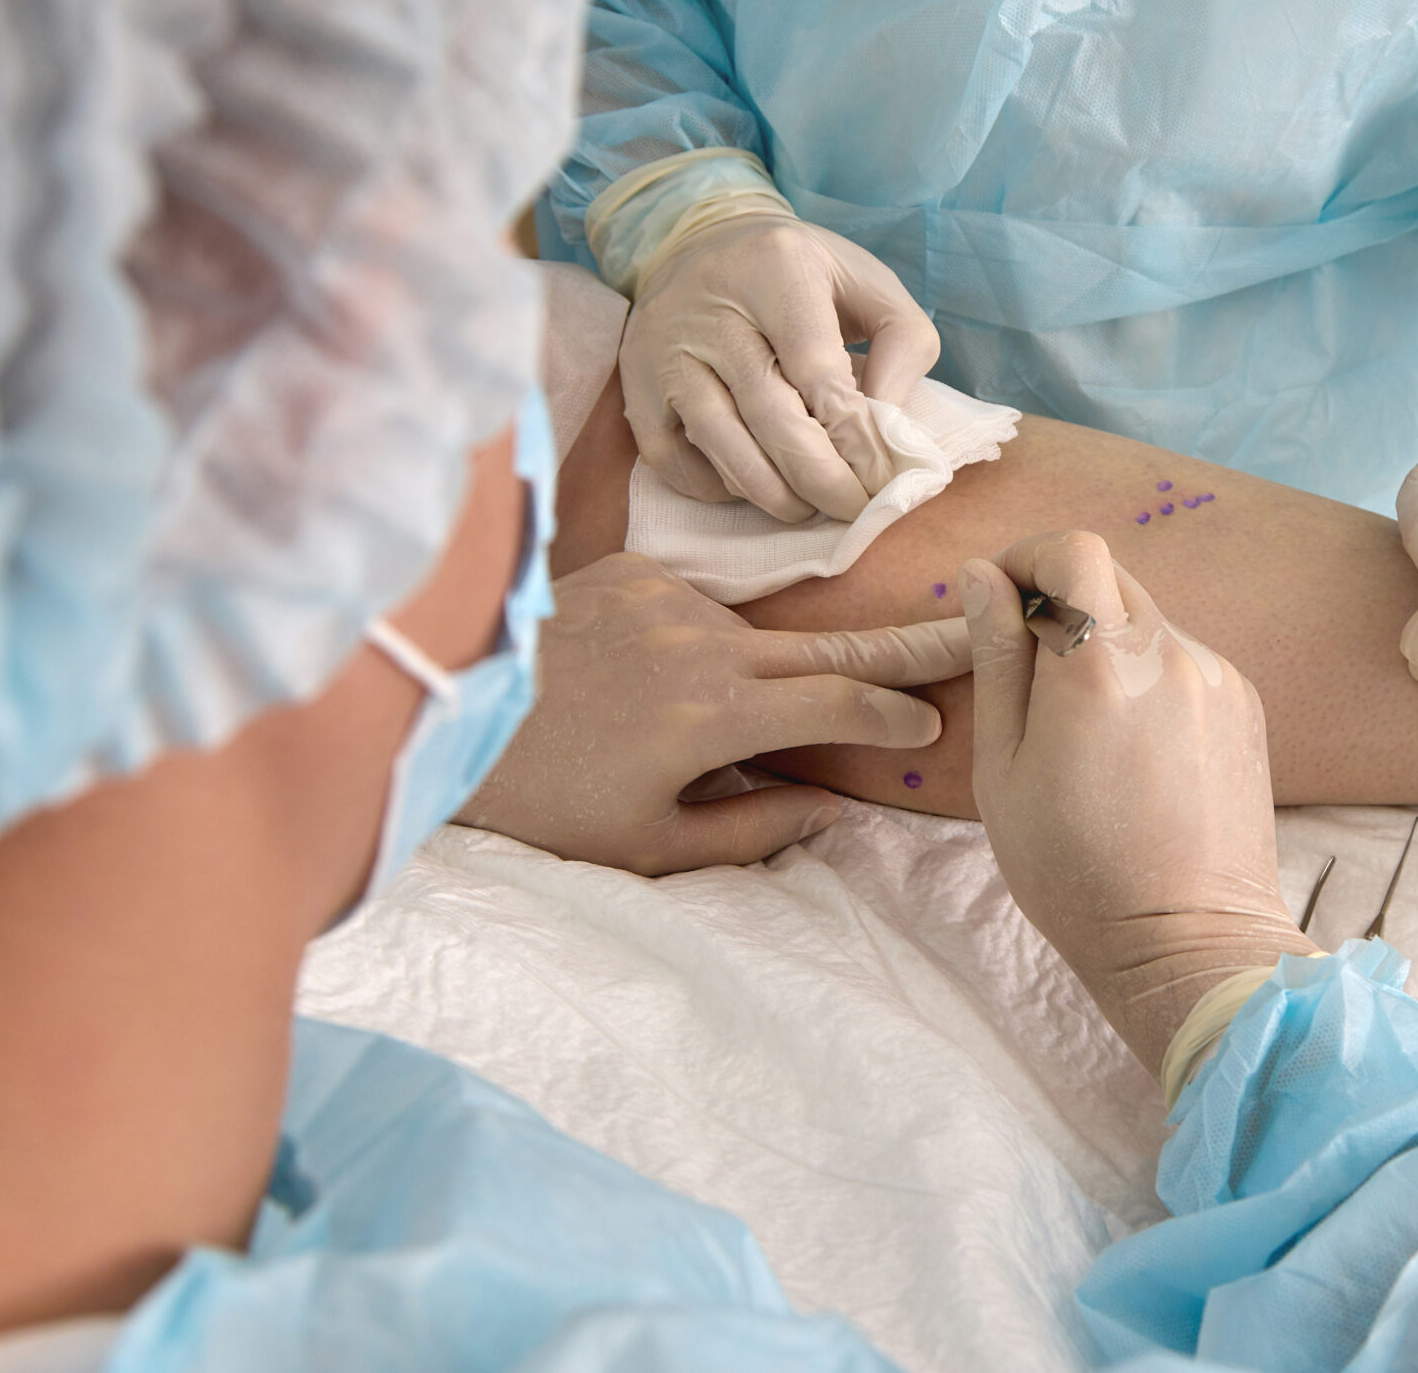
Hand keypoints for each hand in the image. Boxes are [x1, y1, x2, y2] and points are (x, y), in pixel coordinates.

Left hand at [457, 554, 969, 874]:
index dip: (895, 713)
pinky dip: (707, 639)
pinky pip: (702, 605)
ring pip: (760, 631)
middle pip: (834, 643)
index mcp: (712, 716)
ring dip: (780, 661)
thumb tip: (828, 809)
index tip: (931, 723)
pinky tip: (664, 677)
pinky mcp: (632, 570)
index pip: (840, 704)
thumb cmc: (545, 803)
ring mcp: (668, 598)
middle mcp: (701, 643)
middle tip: (974, 623)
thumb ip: (754, 829)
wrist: (442, 714)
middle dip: (911, 642)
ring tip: (738, 707)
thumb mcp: (650, 847)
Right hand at [621, 212, 939, 523]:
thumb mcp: (870, 285)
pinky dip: (713, 485)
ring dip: (769, 491)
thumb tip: (890, 427)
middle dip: (817, 476)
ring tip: (806, 508)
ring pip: (718, 439)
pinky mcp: (634, 377)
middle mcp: (711, 303)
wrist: (704, 241)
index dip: (854, 437)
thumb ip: (904, 346)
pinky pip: (668, 454)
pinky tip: (751, 486)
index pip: (818, 371)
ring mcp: (664, 343)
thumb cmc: (804, 276)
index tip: (881, 480)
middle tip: (851, 509)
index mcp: (778, 267)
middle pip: (768, 413)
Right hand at [959, 533, 1311, 1073]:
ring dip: (1107, 644)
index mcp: (1099, 666)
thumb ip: (997, 659)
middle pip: (1112, 577)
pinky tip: (1135, 751)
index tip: (1006, 601)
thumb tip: (984, 577)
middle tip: (1033, 675)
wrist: (1188, 943)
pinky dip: (1149, 678)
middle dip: (1064, 602)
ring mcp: (1217, 678)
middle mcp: (1170, 655)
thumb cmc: (1076, 872)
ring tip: (1087, 731)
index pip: (1073, 549)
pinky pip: (1184, 660)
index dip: (1030, 558)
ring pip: (1148, 620)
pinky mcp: (1246, 705)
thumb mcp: (1002, 769)